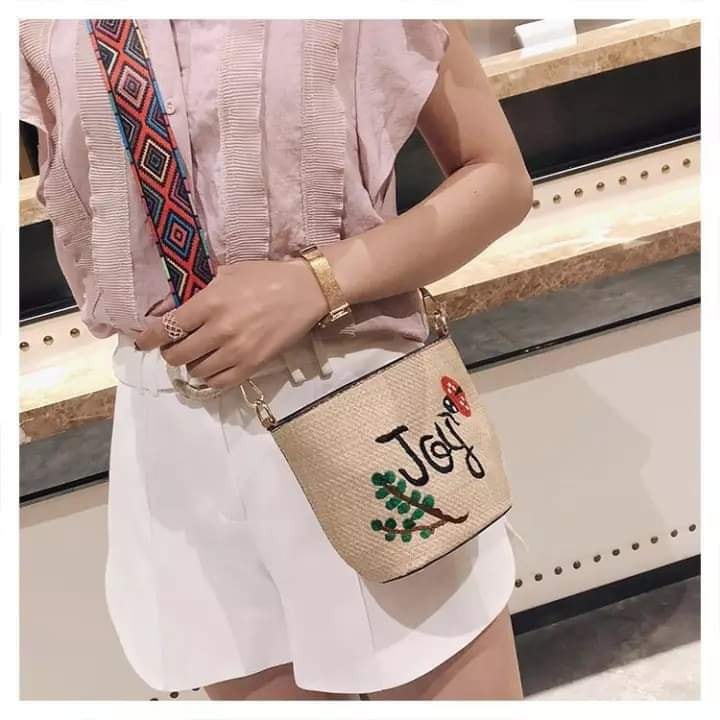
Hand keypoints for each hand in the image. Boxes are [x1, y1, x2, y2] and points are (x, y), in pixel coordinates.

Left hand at [134, 259, 328, 388]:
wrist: (304, 292)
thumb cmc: (265, 278)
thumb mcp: (227, 274)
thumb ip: (197, 291)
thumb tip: (170, 306)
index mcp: (210, 303)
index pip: (167, 328)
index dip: (150, 339)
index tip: (143, 343)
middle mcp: (220, 330)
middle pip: (178, 355)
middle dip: (171, 353)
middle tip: (176, 347)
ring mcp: (237, 351)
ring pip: (197, 371)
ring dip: (192, 365)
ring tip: (199, 355)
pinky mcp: (253, 365)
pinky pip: (220, 382)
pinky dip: (211, 377)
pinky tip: (213, 367)